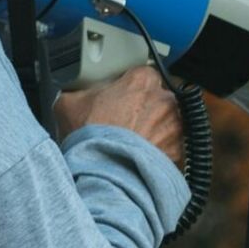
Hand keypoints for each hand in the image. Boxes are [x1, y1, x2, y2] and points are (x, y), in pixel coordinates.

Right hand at [52, 66, 182, 167]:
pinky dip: (160, 154)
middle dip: (145, 110)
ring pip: (168, 124)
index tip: (121, 98)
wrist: (104, 173)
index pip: (142, 74)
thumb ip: (77, 91)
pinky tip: (140, 160)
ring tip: (133, 145)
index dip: (130, 87)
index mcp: (141, 81)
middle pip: (158, 99)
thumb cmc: (91, 138)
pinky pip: (172, 150)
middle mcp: (164, 100)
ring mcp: (175, 127)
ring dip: (155, 131)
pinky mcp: (179, 152)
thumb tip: (71, 94)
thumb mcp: (69, 104)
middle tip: (125, 124)